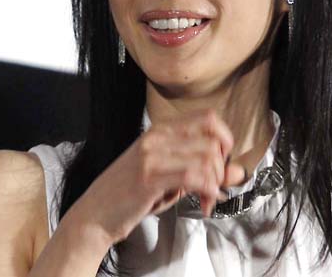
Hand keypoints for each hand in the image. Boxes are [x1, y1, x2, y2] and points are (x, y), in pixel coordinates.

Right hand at [68, 109, 246, 245]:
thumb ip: (201, 170)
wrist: (95, 213)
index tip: (225, 160)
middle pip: (212, 140)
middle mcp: (156, 138)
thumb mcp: (168, 177)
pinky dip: (208, 191)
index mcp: (160, 131)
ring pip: (206, 158)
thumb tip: (237, 171)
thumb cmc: (130, 194)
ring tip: (208, 199)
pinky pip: (193, 176)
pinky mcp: (149, 177)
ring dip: (215, 184)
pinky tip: (204, 202)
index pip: (207, 117)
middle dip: (222, 169)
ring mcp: (151, 155)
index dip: (225, 137)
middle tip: (216, 188)